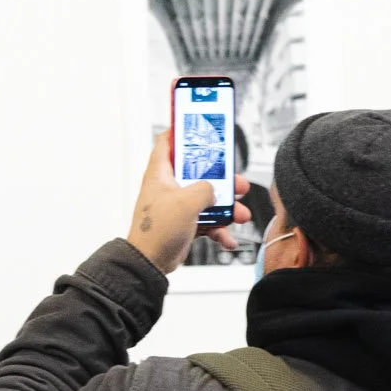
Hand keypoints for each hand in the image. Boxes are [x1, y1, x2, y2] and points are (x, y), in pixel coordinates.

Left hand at [127, 130, 248, 273]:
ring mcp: (177, 205)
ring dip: (227, 207)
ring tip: (240, 213)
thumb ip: (206, 188)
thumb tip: (214, 190)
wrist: (151, 263)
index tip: (201, 127)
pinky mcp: (184, 223)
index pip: (168, 141)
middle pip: (199, 172)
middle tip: (237, 182)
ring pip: (208, 198)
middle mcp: (169, 187)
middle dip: (222, 178)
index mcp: (161, 173)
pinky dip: (219, 229)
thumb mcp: (186, 202)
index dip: (183, 131)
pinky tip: (228, 237)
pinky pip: (207, 221)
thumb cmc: (156, 231)